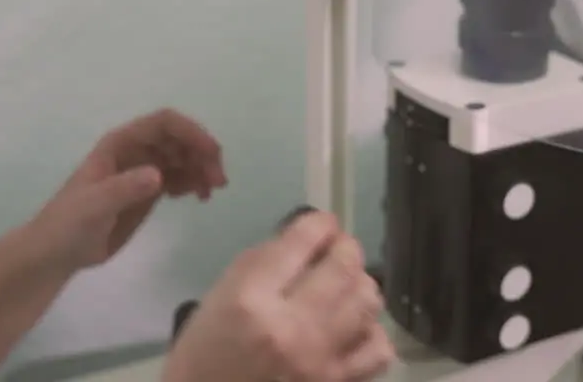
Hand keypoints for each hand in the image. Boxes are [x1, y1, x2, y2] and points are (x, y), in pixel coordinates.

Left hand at [32, 108, 228, 272]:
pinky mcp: (148, 192)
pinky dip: (194, 182)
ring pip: (183, 157)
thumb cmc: (69, 223)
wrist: (57, 252)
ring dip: (202, 168)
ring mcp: (142, 171)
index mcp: (121, 143)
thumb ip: (125, 188)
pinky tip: (199, 197)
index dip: (191, 132)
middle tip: (218, 182)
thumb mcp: (95, 205)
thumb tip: (159, 175)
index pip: (163, 124)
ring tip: (211, 192)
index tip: (211, 153)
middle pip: (179, 139)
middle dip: (202, 153)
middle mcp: (135, 152)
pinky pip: (179, 177)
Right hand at [164, 212, 394, 381]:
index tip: (322, 224)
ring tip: (345, 285)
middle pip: (344, 266)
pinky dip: (370, 331)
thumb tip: (306, 239)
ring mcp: (318, 360)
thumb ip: (261, 263)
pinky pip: (377, 349)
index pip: (303, 240)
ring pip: (367, 302)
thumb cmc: (205, 352)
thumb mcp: (218, 296)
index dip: (320, 223)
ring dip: (359, 284)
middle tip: (338, 249)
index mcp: (251, 299)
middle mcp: (290, 327)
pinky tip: (353, 328)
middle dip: (346, 247)